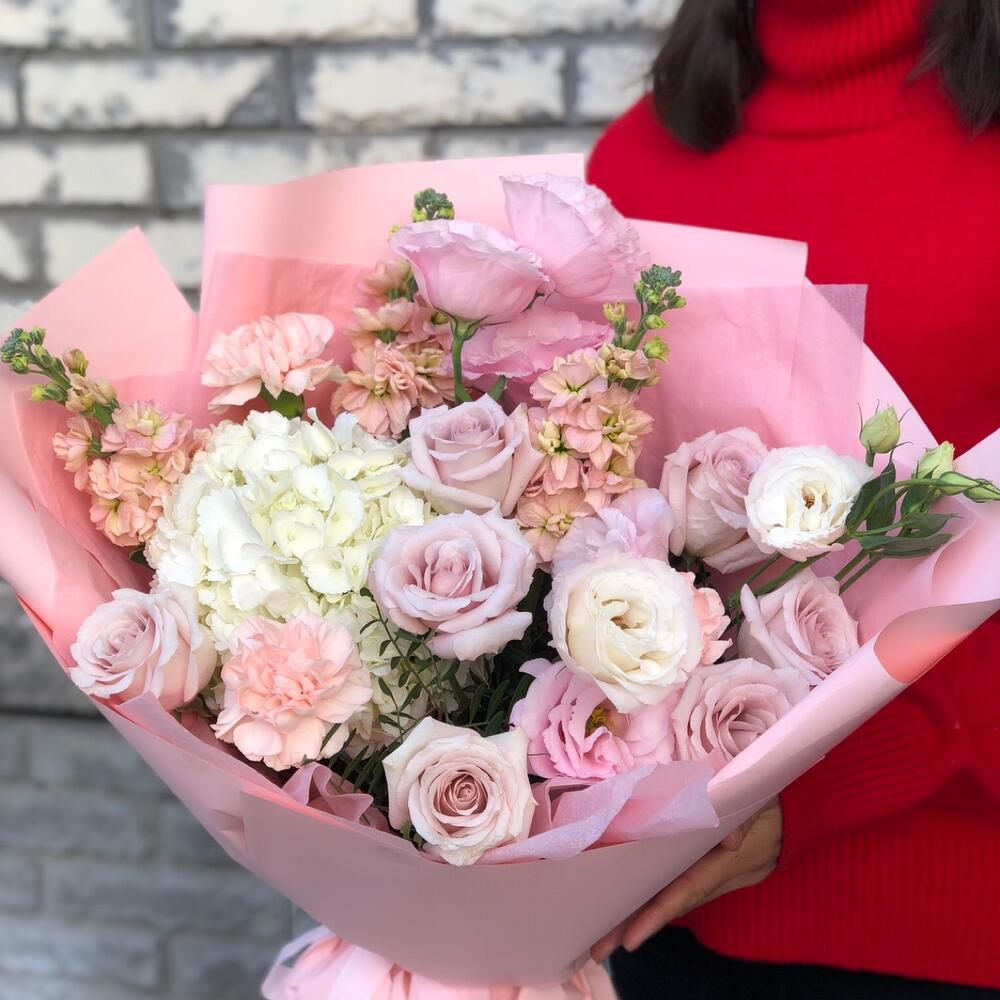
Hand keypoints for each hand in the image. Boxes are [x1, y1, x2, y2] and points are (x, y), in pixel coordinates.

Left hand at [591, 800, 781, 962]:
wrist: (793, 815)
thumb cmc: (771, 805)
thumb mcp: (760, 804)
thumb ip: (745, 819)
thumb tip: (731, 841)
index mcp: (725, 863)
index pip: (685, 891)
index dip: (658, 915)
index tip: (631, 939)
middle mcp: (713, 874)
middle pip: (669, 903)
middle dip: (634, 925)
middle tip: (599, 948)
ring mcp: (709, 871)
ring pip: (668, 895)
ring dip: (637, 912)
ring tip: (602, 934)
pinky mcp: (703, 863)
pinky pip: (673, 880)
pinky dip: (650, 892)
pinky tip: (625, 899)